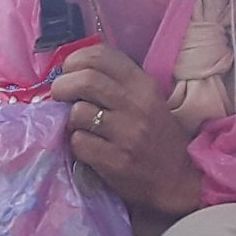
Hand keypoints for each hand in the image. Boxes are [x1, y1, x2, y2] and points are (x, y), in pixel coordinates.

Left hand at [49, 46, 203, 220]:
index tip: (68, 71)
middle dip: (62, 86)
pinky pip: (79, 142)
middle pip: (85, 80)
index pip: (101, 56)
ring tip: (80, 126)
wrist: (177, 179)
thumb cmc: (157, 137)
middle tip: (58, 95)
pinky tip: (88, 147)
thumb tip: (73, 71)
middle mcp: (137, 105)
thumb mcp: (147, 100)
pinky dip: (76, 144)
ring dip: (70, 120)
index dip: (75, 60)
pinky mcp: (115, 160)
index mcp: (143, 86)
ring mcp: (127, 134)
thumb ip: (117, 83)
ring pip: (78, 112)